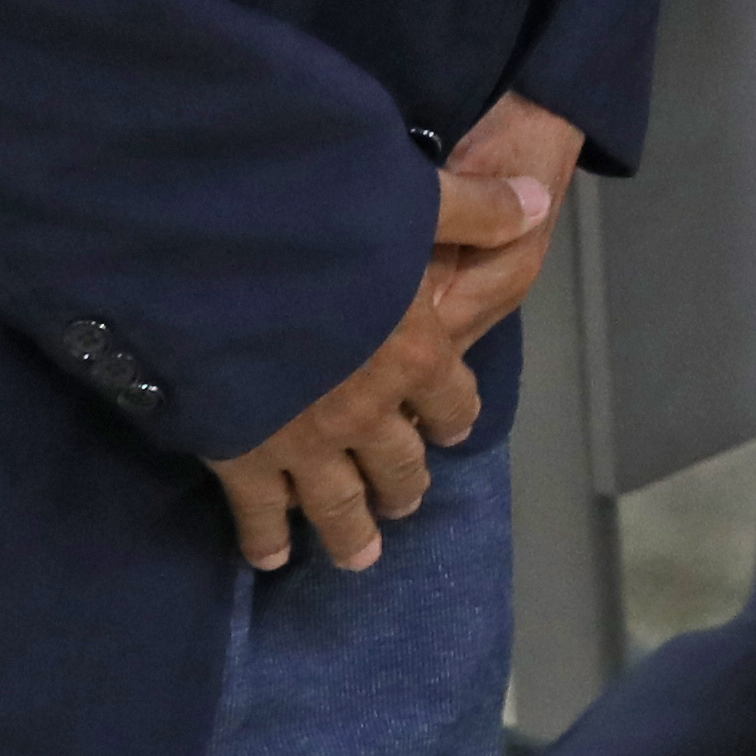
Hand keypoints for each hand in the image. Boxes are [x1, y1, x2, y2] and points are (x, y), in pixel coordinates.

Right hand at [202, 107, 571, 571]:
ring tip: (361, 555)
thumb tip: (537, 199)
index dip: (453, 414)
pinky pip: (260, 510)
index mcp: (415, 352)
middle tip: (405, 502)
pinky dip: (267, 537)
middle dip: (404, 485)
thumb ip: (475, 208)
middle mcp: (368, 409)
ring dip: (352, 531)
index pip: (452, 398)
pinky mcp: (241, 455)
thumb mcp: (412, 201)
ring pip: (338, 503)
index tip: (450, 432)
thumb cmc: (319, 223)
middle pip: (397, 463)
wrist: (217, 262)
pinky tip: (271, 556)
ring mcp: (304, 441)